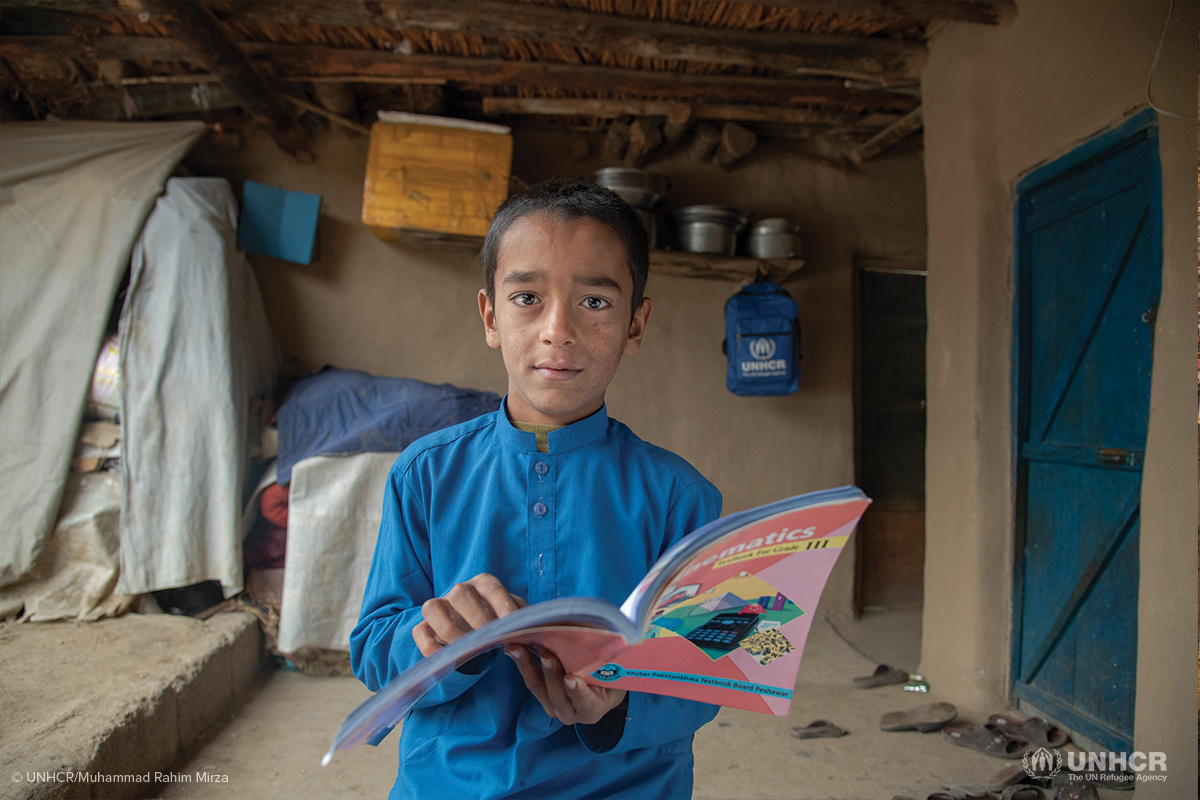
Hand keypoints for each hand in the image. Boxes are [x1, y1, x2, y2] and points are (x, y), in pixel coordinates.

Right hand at [412, 573, 525, 656]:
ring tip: (469, 650)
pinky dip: (431, 647)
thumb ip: (524, 619)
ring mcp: (437, 607)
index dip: (501, 602)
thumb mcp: (513, 617)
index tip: (510, 622)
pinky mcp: (423, 627)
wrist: (471, 630)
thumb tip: (538, 628)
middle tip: (489, 636)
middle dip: (476, 616)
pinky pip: (420, 633)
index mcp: (482, 584)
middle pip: (460, 593)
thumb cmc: (497, 621)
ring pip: (433, 609)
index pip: (490, 585)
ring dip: (451, 631)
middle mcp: (458, 591)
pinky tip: (448, 660)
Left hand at [505, 646, 626, 725]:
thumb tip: (597, 633)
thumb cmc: (610, 675)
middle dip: (551, 675)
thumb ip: (604, 659)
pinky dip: (523, 662)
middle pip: (558, 696)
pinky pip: (531, 679)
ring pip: (538, 687)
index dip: (579, 692)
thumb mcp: (613, 670)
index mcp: (593, 708)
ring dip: (528, 666)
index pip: (586, 703)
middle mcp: (571, 712)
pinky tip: (513, 646)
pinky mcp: (541, 694)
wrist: (601, 684)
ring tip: (519, 647)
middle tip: (547, 655)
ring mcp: (553, 705)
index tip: (572, 678)